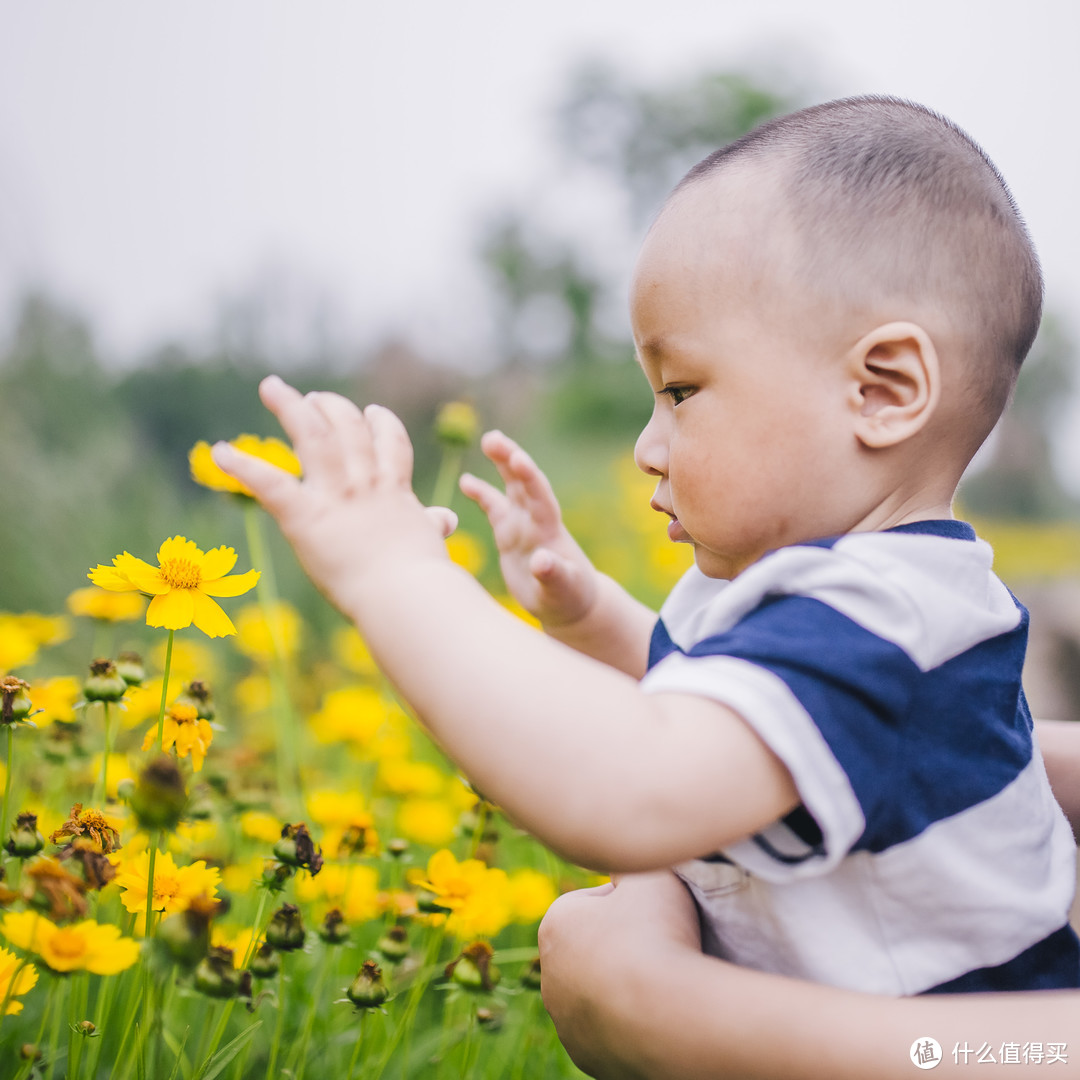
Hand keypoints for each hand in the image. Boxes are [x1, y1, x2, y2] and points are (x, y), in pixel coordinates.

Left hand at [211, 376, 448, 615]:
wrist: (405, 594)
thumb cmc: (422, 578)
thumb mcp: (429, 542)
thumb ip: (432, 524)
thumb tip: (446, 519)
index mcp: (394, 491)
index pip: (390, 444)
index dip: (382, 424)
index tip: (373, 411)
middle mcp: (364, 484)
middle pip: (348, 428)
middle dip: (331, 407)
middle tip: (314, 397)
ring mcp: (335, 497)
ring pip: (312, 437)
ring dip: (290, 408)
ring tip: (273, 388)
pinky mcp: (305, 518)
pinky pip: (269, 483)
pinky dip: (243, 466)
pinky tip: (221, 452)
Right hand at [460, 430, 598, 628]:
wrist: (567, 603)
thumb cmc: (568, 597)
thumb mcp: (561, 589)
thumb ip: (553, 574)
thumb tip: (541, 561)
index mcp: (548, 530)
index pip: (539, 497)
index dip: (528, 478)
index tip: (517, 458)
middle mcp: (535, 521)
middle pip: (522, 483)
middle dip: (510, 459)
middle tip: (493, 438)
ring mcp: (522, 525)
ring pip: (510, 488)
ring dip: (501, 464)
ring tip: (489, 440)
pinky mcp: (510, 535)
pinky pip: (494, 508)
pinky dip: (481, 494)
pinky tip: (465, 480)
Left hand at [538, 872, 700, 1078]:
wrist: (669, 1017)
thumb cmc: (656, 934)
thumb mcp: (648, 872)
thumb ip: (629, 858)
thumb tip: (621, 851)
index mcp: (555, 925)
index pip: (592, 903)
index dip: (629, 904)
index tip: (653, 913)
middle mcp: (549, 976)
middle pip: (592, 949)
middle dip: (620, 946)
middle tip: (660, 946)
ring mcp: (566, 1022)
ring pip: (598, 993)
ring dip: (623, 986)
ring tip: (661, 982)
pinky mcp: (587, 1057)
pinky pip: (610, 1031)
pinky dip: (629, 1022)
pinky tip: (655, 1013)